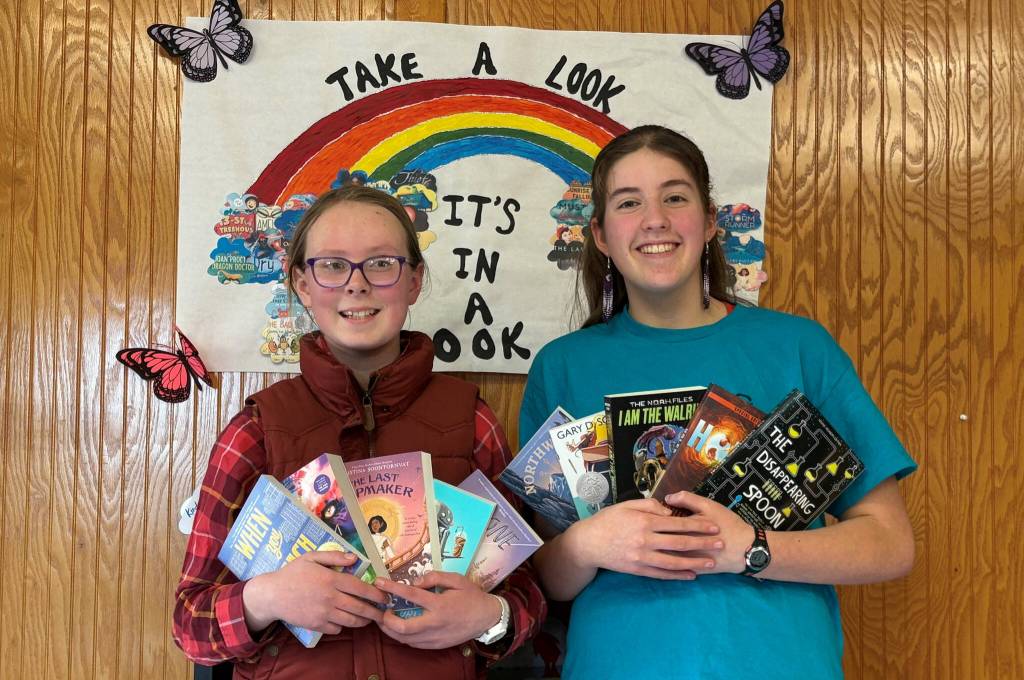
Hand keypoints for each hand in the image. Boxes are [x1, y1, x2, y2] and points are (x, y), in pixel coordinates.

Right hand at [242, 550, 388, 633]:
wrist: (272, 595)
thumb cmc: (293, 573)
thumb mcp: (311, 557)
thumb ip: (334, 556)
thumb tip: (355, 558)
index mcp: (331, 579)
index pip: (361, 588)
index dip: (376, 594)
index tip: (385, 597)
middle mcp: (330, 598)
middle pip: (360, 608)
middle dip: (375, 612)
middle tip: (383, 613)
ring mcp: (323, 613)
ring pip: (350, 621)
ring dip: (363, 621)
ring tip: (369, 619)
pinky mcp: (316, 625)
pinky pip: (336, 629)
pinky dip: (343, 626)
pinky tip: (345, 621)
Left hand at [375, 571, 502, 648]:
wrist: (487, 618)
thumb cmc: (471, 596)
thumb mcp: (456, 579)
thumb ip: (434, 577)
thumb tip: (414, 582)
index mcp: (440, 604)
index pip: (411, 595)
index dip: (392, 588)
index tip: (378, 582)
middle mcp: (435, 623)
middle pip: (402, 628)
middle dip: (386, 620)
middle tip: (382, 610)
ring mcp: (435, 637)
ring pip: (405, 639)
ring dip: (391, 630)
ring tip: (386, 619)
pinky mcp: (436, 646)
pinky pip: (414, 644)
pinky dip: (403, 637)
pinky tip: (400, 628)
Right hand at [565, 497, 724, 578]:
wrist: (588, 543)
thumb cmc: (608, 520)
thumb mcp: (627, 505)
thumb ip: (650, 506)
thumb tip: (670, 512)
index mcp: (645, 521)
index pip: (678, 524)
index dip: (698, 525)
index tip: (714, 526)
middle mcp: (646, 540)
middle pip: (680, 543)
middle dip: (703, 544)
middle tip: (720, 544)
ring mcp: (642, 557)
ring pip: (673, 561)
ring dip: (694, 563)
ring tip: (710, 563)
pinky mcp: (638, 570)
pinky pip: (661, 574)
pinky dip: (677, 575)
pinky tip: (690, 575)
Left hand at [663, 491, 754, 573]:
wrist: (746, 549)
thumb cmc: (728, 525)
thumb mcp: (709, 506)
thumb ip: (687, 499)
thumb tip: (668, 498)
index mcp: (685, 527)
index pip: (661, 522)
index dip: (655, 517)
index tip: (655, 514)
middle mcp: (684, 545)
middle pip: (661, 540)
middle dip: (655, 534)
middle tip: (654, 528)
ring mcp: (688, 559)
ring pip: (665, 555)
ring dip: (660, 548)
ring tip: (659, 540)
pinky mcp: (693, 569)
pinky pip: (676, 567)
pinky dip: (669, 561)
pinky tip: (666, 555)